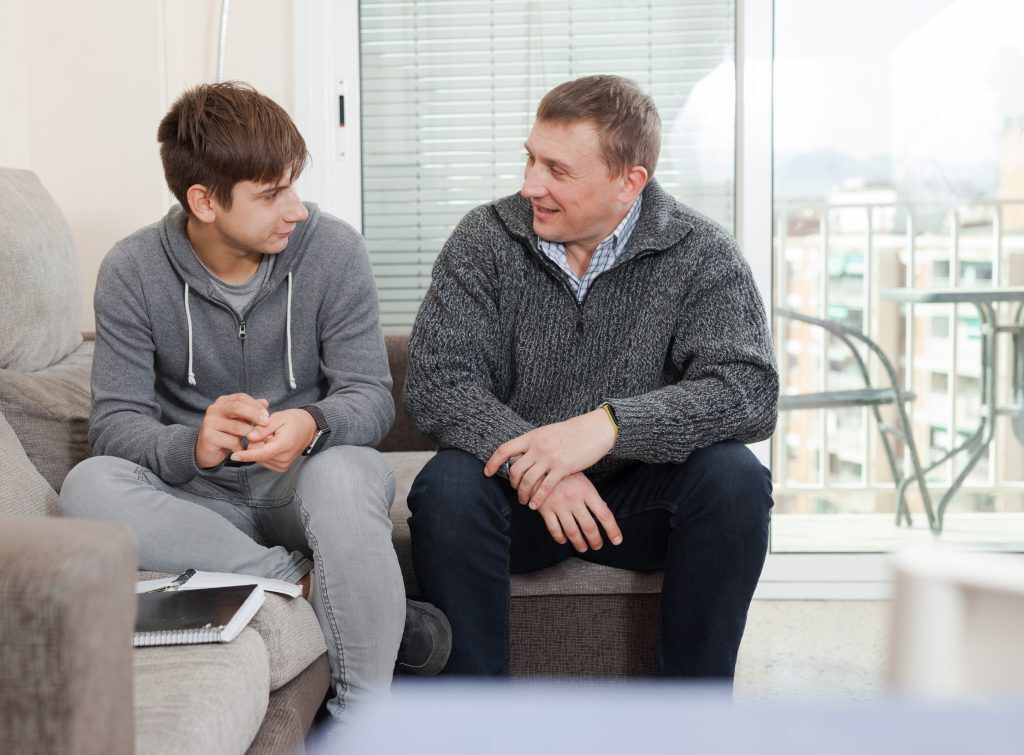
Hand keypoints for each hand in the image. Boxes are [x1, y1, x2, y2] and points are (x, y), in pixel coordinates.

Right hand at [195, 394, 269, 468]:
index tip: (267, 414)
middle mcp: (214, 409)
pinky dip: (241, 446)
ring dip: (251, 433)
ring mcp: (209, 422)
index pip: (241, 397)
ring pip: (236, 426)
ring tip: (259, 439)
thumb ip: (252, 411)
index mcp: (222, 402)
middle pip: (237, 407)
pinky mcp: (208, 436)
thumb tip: (265, 403)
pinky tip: (243, 450)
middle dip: (254, 415)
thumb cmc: (227, 434)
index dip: (255, 405)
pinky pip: (231, 441)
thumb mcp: (240, 420)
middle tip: (266, 423)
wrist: (208, 451)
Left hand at [228, 408, 316, 472]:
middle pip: (258, 454)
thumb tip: (250, 437)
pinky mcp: (281, 467)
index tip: (234, 456)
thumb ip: (263, 428)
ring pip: (259, 458)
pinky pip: (264, 460)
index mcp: (284, 445)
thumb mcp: (279, 417)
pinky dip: (265, 452)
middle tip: (269, 433)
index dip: (247, 455)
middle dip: (257, 443)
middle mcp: (284, 458)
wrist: (309, 428)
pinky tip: (274, 444)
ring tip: (274, 438)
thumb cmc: (294, 420)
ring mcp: (283, 465)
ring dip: (261, 447)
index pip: (262, 453)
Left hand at [484, 409, 615, 506]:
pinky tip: (535, 505)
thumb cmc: (571, 432)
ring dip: (523, 494)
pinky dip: (537, 498)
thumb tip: (520, 452)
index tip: (487, 472)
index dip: (493, 462)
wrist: (593, 430)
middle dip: (512, 484)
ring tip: (525, 501)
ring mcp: (550, 457)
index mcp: (531, 436)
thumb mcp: (547, 432)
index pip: (504, 449)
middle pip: (515, 469)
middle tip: (516, 490)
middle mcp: (537, 447)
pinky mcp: (563, 468)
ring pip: (528, 481)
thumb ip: (533, 443)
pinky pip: (545, 487)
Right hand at [531, 473, 622, 551]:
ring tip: (583, 548)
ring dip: (579, 543)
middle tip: (597, 546)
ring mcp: (559, 505)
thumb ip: (592, 496)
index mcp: (587, 490)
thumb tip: (604, 511)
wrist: (540, 464)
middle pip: (589, 526)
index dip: (613, 530)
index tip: (617, 541)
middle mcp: (574, 499)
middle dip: (595, 540)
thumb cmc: (565, 473)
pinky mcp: (545, 509)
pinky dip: (560, 538)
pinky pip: (554, 529)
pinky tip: (564, 540)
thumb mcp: (582, 480)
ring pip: (572, 531)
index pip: (604, 514)